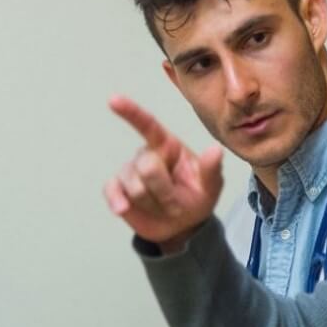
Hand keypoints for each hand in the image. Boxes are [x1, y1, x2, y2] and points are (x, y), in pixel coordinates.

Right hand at [104, 96, 223, 249]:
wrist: (181, 226)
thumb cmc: (196, 198)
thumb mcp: (211, 186)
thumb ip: (211, 169)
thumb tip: (215, 150)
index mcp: (168, 146)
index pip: (148, 125)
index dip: (130, 112)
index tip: (113, 100)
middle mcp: (145, 155)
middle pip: (147, 167)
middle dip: (164, 191)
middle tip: (176, 203)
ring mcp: (129, 172)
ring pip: (133, 186)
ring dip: (152, 203)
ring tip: (163, 208)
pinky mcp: (118, 190)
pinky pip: (112, 191)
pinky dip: (118, 201)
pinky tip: (123, 209)